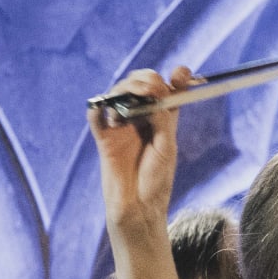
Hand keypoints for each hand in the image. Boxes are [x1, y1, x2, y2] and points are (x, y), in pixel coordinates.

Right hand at [90, 67, 193, 230]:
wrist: (139, 206)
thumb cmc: (157, 179)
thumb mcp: (166, 147)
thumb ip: (163, 120)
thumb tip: (157, 96)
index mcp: (162, 121)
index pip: (166, 92)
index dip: (174, 79)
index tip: (182, 72)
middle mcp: (140, 119)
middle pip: (139, 86)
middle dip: (147, 80)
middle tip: (156, 88)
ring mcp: (120, 126)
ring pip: (118, 95)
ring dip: (128, 88)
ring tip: (141, 93)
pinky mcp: (103, 138)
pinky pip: (95, 116)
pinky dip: (98, 107)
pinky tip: (105, 106)